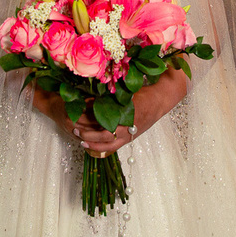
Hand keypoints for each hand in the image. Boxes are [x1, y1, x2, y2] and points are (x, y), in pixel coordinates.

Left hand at [31, 66, 187, 155]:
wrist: (161, 99)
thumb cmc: (144, 91)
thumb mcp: (127, 89)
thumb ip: (111, 93)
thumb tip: (91, 94)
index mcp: (128, 113)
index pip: (105, 118)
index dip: (90, 118)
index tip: (78, 112)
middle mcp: (129, 126)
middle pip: (104, 134)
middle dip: (88, 131)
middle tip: (74, 125)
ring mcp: (130, 134)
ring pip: (107, 144)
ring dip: (92, 141)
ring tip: (79, 137)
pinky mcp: (130, 138)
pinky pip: (112, 147)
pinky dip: (99, 147)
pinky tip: (88, 144)